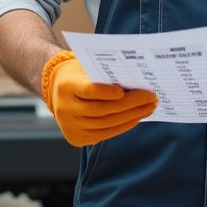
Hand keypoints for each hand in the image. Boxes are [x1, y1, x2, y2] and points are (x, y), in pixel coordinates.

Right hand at [41, 52, 157, 145]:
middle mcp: (65, 108)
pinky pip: (104, 134)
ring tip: (149, 107)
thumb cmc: (77, 75)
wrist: (56, 89)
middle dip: (130, 104)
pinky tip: (136, 118)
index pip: (88, 91)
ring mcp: (70, 126)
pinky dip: (123, 126)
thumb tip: (135, 82)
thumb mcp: (85, 68)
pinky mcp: (77, 138)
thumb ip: (103, 75)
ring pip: (106, 124)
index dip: (106, 92)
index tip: (124, 91)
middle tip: (150, 97)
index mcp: (66, 86)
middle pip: (101, 110)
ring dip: (131, 116)